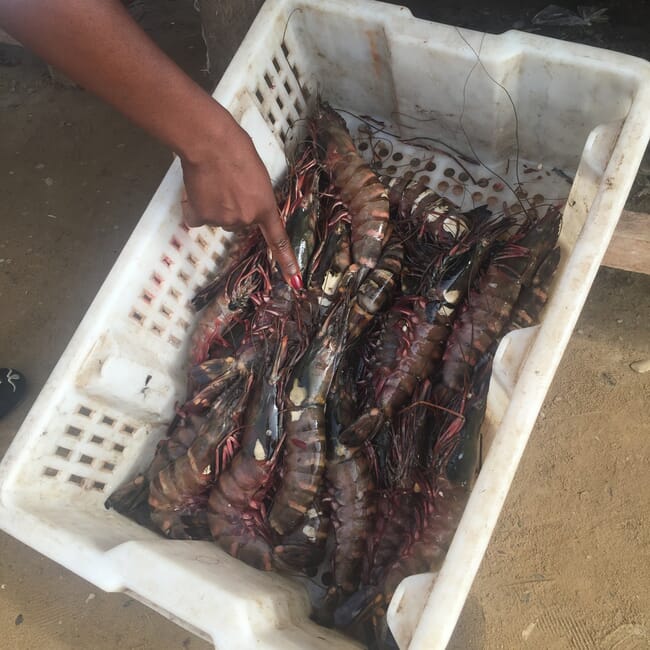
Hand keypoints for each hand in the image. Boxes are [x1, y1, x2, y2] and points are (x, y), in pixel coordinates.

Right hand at [180, 117, 301, 287]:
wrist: (210, 143)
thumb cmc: (236, 148)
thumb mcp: (256, 173)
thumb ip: (253, 193)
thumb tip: (238, 199)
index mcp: (265, 206)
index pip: (277, 238)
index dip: (286, 260)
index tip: (294, 281)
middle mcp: (246, 219)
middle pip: (238, 222)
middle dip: (232, 207)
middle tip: (226, 183)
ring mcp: (224, 220)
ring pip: (218, 219)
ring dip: (213, 205)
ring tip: (211, 181)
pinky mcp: (202, 216)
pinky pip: (197, 218)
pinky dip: (194, 207)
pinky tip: (196, 190)